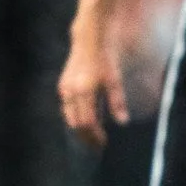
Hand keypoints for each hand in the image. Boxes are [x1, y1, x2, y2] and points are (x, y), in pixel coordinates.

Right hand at [57, 29, 127, 149]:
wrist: (89, 39)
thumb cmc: (105, 58)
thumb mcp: (114, 79)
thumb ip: (117, 100)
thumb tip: (123, 122)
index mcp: (83, 92)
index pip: (87, 123)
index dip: (95, 136)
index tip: (104, 144)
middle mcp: (70, 92)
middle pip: (76, 123)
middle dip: (87, 136)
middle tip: (99, 146)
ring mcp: (64, 89)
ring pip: (69, 117)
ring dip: (81, 129)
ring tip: (94, 136)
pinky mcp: (63, 85)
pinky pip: (67, 108)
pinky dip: (76, 117)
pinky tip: (87, 120)